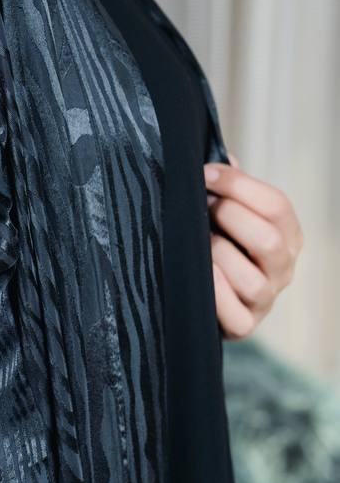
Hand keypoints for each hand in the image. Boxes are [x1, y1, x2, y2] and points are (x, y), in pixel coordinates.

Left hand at [203, 153, 303, 340]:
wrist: (203, 295)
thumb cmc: (215, 241)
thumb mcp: (226, 211)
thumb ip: (227, 185)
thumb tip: (222, 157)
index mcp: (287, 235)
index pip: (277, 205)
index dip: (238, 185)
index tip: (205, 174)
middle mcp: (283, 268)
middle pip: (268, 239)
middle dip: (228, 216)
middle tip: (200, 208)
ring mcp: (266, 299)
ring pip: (250, 278)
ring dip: (217, 255)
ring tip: (195, 244)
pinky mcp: (245, 325)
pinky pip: (234, 312)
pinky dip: (214, 292)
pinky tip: (197, 274)